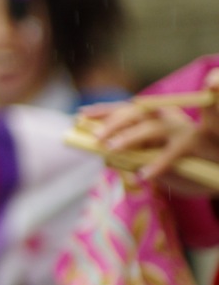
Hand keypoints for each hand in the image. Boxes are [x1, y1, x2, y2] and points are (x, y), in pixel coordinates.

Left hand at [81, 71, 218, 196]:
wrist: (216, 170)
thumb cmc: (180, 162)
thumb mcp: (152, 155)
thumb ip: (131, 152)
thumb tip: (103, 154)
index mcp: (154, 116)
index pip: (125, 109)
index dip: (102, 110)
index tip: (79, 114)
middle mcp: (166, 118)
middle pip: (136, 113)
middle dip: (113, 123)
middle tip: (96, 138)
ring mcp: (180, 130)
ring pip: (152, 129)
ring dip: (130, 138)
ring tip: (111, 150)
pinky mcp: (194, 146)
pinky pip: (172, 154)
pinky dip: (157, 165)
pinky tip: (143, 176)